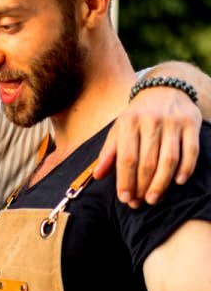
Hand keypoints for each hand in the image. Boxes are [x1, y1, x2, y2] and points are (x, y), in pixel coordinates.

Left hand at [95, 87, 200, 207]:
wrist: (164, 88)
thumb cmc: (138, 116)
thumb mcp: (118, 129)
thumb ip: (108, 152)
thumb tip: (97, 176)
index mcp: (129, 122)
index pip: (126, 158)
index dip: (125, 180)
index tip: (124, 198)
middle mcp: (151, 121)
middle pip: (147, 161)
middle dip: (142, 186)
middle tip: (139, 203)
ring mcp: (173, 122)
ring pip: (169, 159)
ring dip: (161, 183)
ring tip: (154, 198)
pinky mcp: (192, 123)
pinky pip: (191, 150)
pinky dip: (185, 168)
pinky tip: (178, 182)